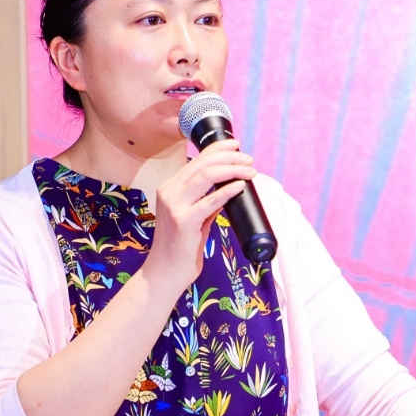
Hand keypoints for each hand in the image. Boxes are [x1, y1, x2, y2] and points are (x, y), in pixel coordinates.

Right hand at [142, 139, 254, 293]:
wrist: (166, 271)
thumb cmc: (181, 246)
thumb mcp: (192, 218)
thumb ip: (206, 202)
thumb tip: (228, 189)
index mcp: (170, 188)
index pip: (196, 161)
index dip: (217, 149)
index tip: (235, 145)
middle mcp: (169, 192)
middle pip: (203, 164)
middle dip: (229, 157)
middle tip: (248, 158)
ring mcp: (174, 205)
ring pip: (207, 176)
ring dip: (232, 170)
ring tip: (250, 171)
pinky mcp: (183, 220)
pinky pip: (210, 201)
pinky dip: (227, 191)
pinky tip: (240, 186)